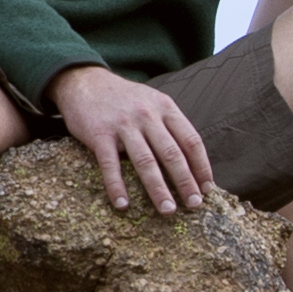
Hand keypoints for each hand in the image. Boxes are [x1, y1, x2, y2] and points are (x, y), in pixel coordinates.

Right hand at [50, 65, 214, 215]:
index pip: (191, 140)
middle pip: (172, 154)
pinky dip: (116, 186)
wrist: (85, 82)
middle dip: (185, 182)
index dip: (201, 166)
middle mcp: (147, 116)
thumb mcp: (154, 102)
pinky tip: (123, 205)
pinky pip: (110, 165)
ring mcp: (123, 125)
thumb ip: (171, 126)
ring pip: (145, 162)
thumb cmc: (125, 99)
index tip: (207, 188)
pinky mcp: (99, 134)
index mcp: (165, 108)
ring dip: (158, 189)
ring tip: (168, 210)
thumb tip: (192, 161)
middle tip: (194, 205)